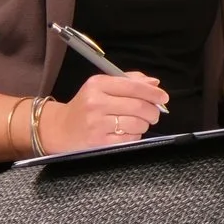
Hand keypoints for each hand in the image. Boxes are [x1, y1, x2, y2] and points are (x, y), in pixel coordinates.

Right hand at [45, 72, 169, 151]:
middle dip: (153, 111)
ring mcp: (97, 123)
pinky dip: (135, 135)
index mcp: (97, 84)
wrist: (60, 128)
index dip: (153, 92)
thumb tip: (154, 82)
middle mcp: (96, 102)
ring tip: (139, 122)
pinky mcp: (99, 141)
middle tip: (155, 113)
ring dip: (145, 124)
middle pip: (138, 106)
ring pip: (137, 123)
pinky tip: (127, 132)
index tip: (163, 97)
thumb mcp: (101, 87)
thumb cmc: (86, 106)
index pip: (133, 86)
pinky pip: (129, 138)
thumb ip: (129, 81)